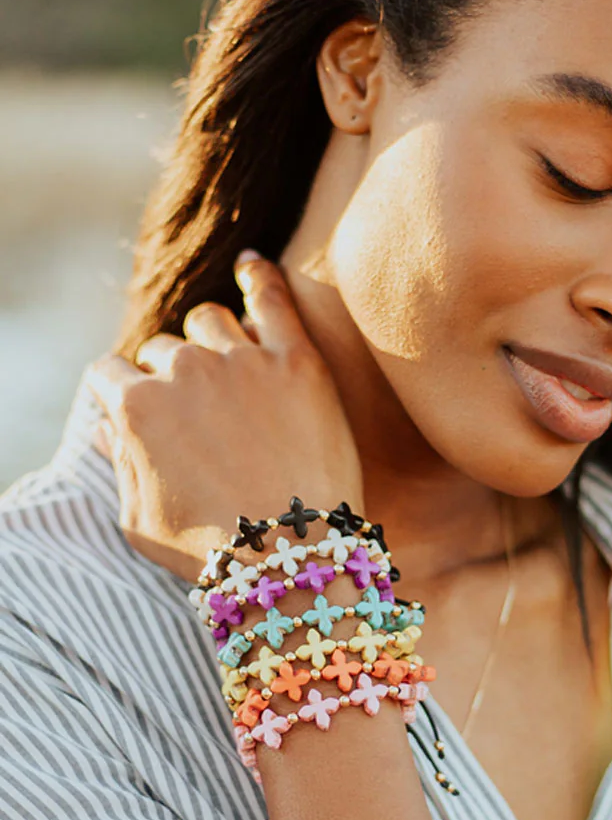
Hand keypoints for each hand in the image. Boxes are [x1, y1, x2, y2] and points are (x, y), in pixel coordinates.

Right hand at [84, 252, 363, 582]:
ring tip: (229, 364)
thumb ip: (121, 463)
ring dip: (210, 337)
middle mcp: (183, 371)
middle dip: (173, 373)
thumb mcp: (141, 520)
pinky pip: (272, 297)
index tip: (143, 406)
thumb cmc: (213, 551)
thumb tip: (107, 426)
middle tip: (203, 410)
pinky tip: (252, 266)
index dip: (123, 390)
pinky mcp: (297, 358)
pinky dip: (258, 277)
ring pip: (210, 319)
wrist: (294, 553)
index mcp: (136, 406)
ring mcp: (242, 359)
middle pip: (164, 348)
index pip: (110, 373)